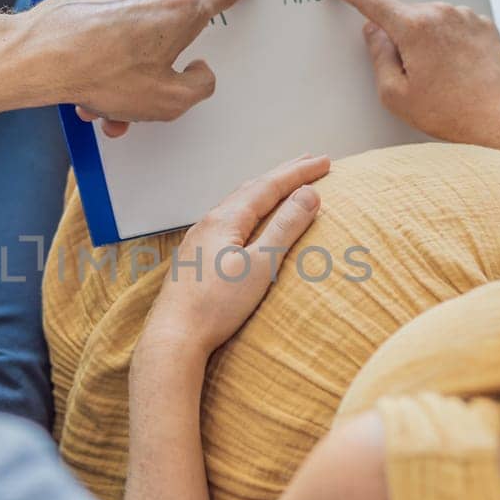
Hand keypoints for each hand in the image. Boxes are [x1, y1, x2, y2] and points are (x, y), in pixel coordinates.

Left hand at [15, 0, 262, 136]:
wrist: (40, 55)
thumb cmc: (104, 75)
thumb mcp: (168, 100)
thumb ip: (199, 86)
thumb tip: (199, 71)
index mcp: (180, 13)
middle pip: (164, 37)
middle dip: (150, 72)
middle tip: (129, 104)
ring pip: (130, 40)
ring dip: (118, 74)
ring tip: (96, 104)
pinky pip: (104, 32)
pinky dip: (98, 57)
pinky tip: (80, 84)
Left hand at [142, 154, 330, 355]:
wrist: (173, 338)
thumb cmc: (214, 308)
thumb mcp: (260, 267)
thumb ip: (285, 228)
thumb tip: (308, 195)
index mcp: (225, 220)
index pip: (269, 186)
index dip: (299, 173)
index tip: (325, 161)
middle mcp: (208, 223)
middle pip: (252, 188)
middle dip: (283, 174)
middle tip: (309, 161)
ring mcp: (199, 240)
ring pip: (237, 203)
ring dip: (264, 190)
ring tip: (283, 184)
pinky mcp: (195, 258)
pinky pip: (228, 221)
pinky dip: (249, 210)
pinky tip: (248, 220)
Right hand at [318, 0, 499, 158]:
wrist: (499, 119)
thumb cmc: (447, 112)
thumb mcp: (395, 94)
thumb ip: (378, 56)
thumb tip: (374, 30)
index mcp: (414, 28)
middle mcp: (440, 12)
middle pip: (402, 17)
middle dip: (399, 39)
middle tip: (415, 76)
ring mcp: (465, 15)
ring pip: (428, 21)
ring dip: (425, 41)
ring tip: (442, 77)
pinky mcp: (483, 23)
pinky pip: (452, 26)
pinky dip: (447, 43)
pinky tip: (457, 70)